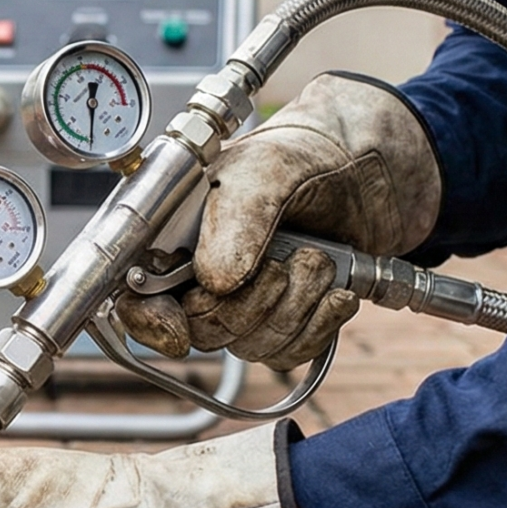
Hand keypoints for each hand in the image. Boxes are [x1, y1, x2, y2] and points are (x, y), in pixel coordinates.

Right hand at [116, 74, 441, 365]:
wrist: (367, 167)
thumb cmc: (303, 155)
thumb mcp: (265, 171)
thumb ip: (237, 219)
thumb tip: (215, 280)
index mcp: (176, 236)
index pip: (139, 297)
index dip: (152, 321)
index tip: (178, 329)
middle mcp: (203, 274)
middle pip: (201, 332)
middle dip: (251, 304)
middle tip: (287, 261)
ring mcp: (245, 301)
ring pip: (249, 346)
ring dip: (294, 308)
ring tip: (317, 261)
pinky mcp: (285, 319)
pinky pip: (288, 352)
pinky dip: (318, 325)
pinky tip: (335, 291)